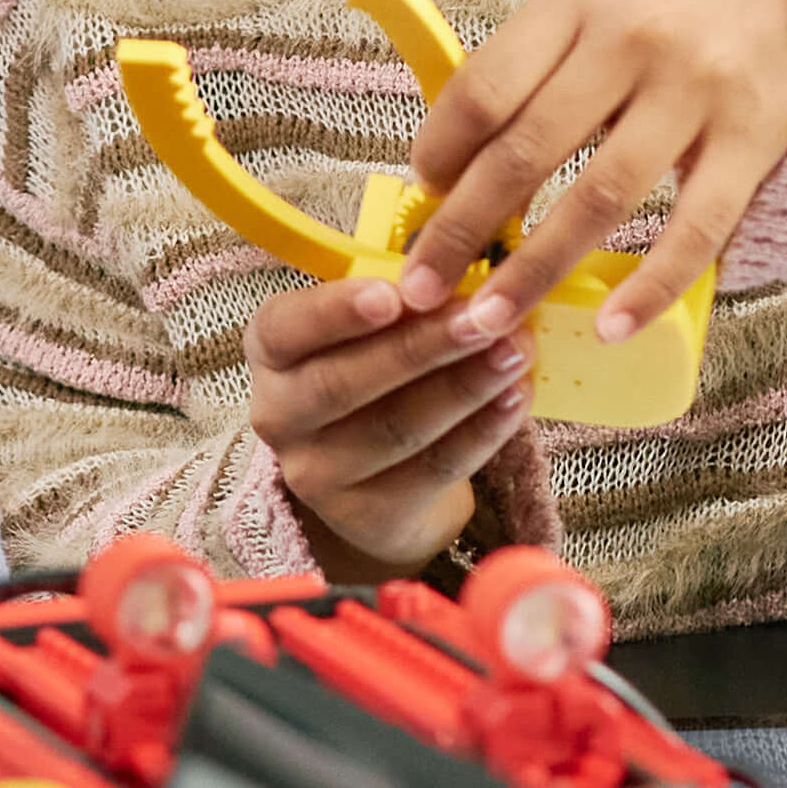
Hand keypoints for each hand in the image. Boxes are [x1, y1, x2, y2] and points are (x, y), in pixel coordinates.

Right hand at [242, 267, 529, 579]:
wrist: (376, 478)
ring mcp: (317, 473)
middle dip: (422, 347)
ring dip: (465, 387)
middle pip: (345, 383)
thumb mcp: (365, 330)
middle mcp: (279, 414)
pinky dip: (482, 432)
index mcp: (271, 351)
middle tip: (484, 318)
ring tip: (514, 352)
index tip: (394, 294)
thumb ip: (399, 301)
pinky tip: (515, 399)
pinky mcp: (367, 515)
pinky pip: (434, 470)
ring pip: (396, 429)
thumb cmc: (375, 374)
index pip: (287, 328)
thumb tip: (470, 272)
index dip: (337, 312)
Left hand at [397, 0, 786, 341]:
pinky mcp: (753, 136)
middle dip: (463, 230)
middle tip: (420, 290)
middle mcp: (630, 40)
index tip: (420, 199)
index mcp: (576, 2)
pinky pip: (695, 227)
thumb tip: (453, 166)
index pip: (485, 87)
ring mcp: (695, 89)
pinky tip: (611, 327)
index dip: (440, 151)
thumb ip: (532, 68)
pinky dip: (651, 285)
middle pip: (526, 151)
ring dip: (536, 270)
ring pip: (600, 198)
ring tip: (489, 322)